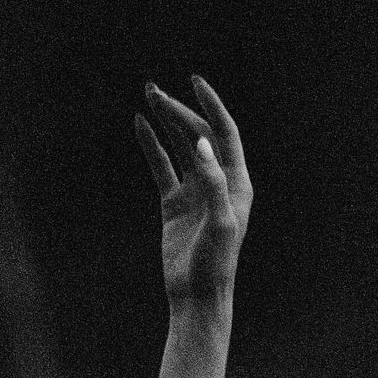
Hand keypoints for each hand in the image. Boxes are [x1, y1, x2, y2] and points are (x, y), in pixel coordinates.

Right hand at [135, 76, 251, 309]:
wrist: (196, 295)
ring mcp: (195, 190)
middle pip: (199, 135)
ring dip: (167, 121)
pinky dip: (152, 145)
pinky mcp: (174, 202)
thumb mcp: (220, 222)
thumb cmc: (215, 263)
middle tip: (155, 90)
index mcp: (237, 183)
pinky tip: (140, 125)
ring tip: (149, 96)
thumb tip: (200, 143)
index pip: (224, 133)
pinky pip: (162, 166)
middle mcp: (218, 182)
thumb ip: (213, 181)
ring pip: (180, 146)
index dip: (211, 105)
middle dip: (180, 111)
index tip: (195, 82)